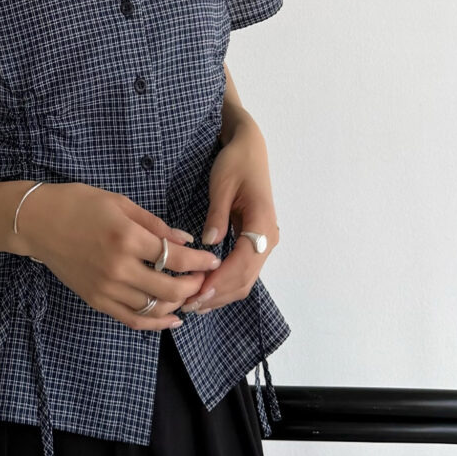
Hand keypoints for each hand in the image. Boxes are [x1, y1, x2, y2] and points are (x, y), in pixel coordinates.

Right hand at [11, 182, 222, 331]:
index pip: (175, 258)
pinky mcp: (96, 300)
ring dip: (177, 305)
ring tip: (189, 296)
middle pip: (170, 290)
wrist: (37, 223)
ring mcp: (106, 288)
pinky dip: (154, 322)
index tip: (212, 260)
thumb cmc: (78, 204)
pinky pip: (131, 319)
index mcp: (127, 238)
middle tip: (204, 279)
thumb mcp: (121, 203)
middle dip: (194, 286)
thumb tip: (186, 241)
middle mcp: (118, 268)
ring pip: (153, 309)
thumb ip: (156, 225)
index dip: (200, 262)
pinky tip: (171, 318)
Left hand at [180, 118, 279, 313]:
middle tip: (188, 306)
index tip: (197, 293)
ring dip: (221, 295)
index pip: (242, 263)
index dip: (220, 282)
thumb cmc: (235, 163)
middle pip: (245, 279)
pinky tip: (204, 294)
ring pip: (245, 281)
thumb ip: (216, 214)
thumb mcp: (222, 184)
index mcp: (262, 224)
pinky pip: (242, 273)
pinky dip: (225, 287)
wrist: (250, 150)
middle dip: (217, 295)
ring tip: (192, 305)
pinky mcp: (255, 245)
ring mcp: (264, 244)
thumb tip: (209, 243)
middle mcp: (268, 239)